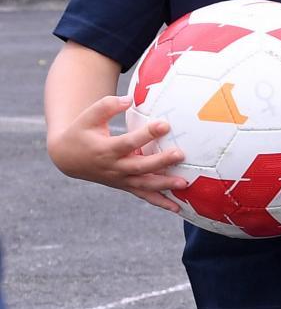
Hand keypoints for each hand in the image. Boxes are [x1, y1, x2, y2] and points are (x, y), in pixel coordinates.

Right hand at [48, 94, 186, 211]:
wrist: (68, 158)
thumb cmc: (81, 132)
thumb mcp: (88, 117)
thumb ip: (106, 106)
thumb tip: (129, 99)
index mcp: (105, 149)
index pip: (128, 143)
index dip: (146, 134)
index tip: (165, 124)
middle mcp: (114, 167)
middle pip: (140, 166)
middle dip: (160, 162)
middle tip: (180, 154)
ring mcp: (120, 179)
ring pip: (144, 185)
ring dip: (164, 185)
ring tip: (183, 183)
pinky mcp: (125, 185)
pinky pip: (143, 196)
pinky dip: (160, 203)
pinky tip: (177, 209)